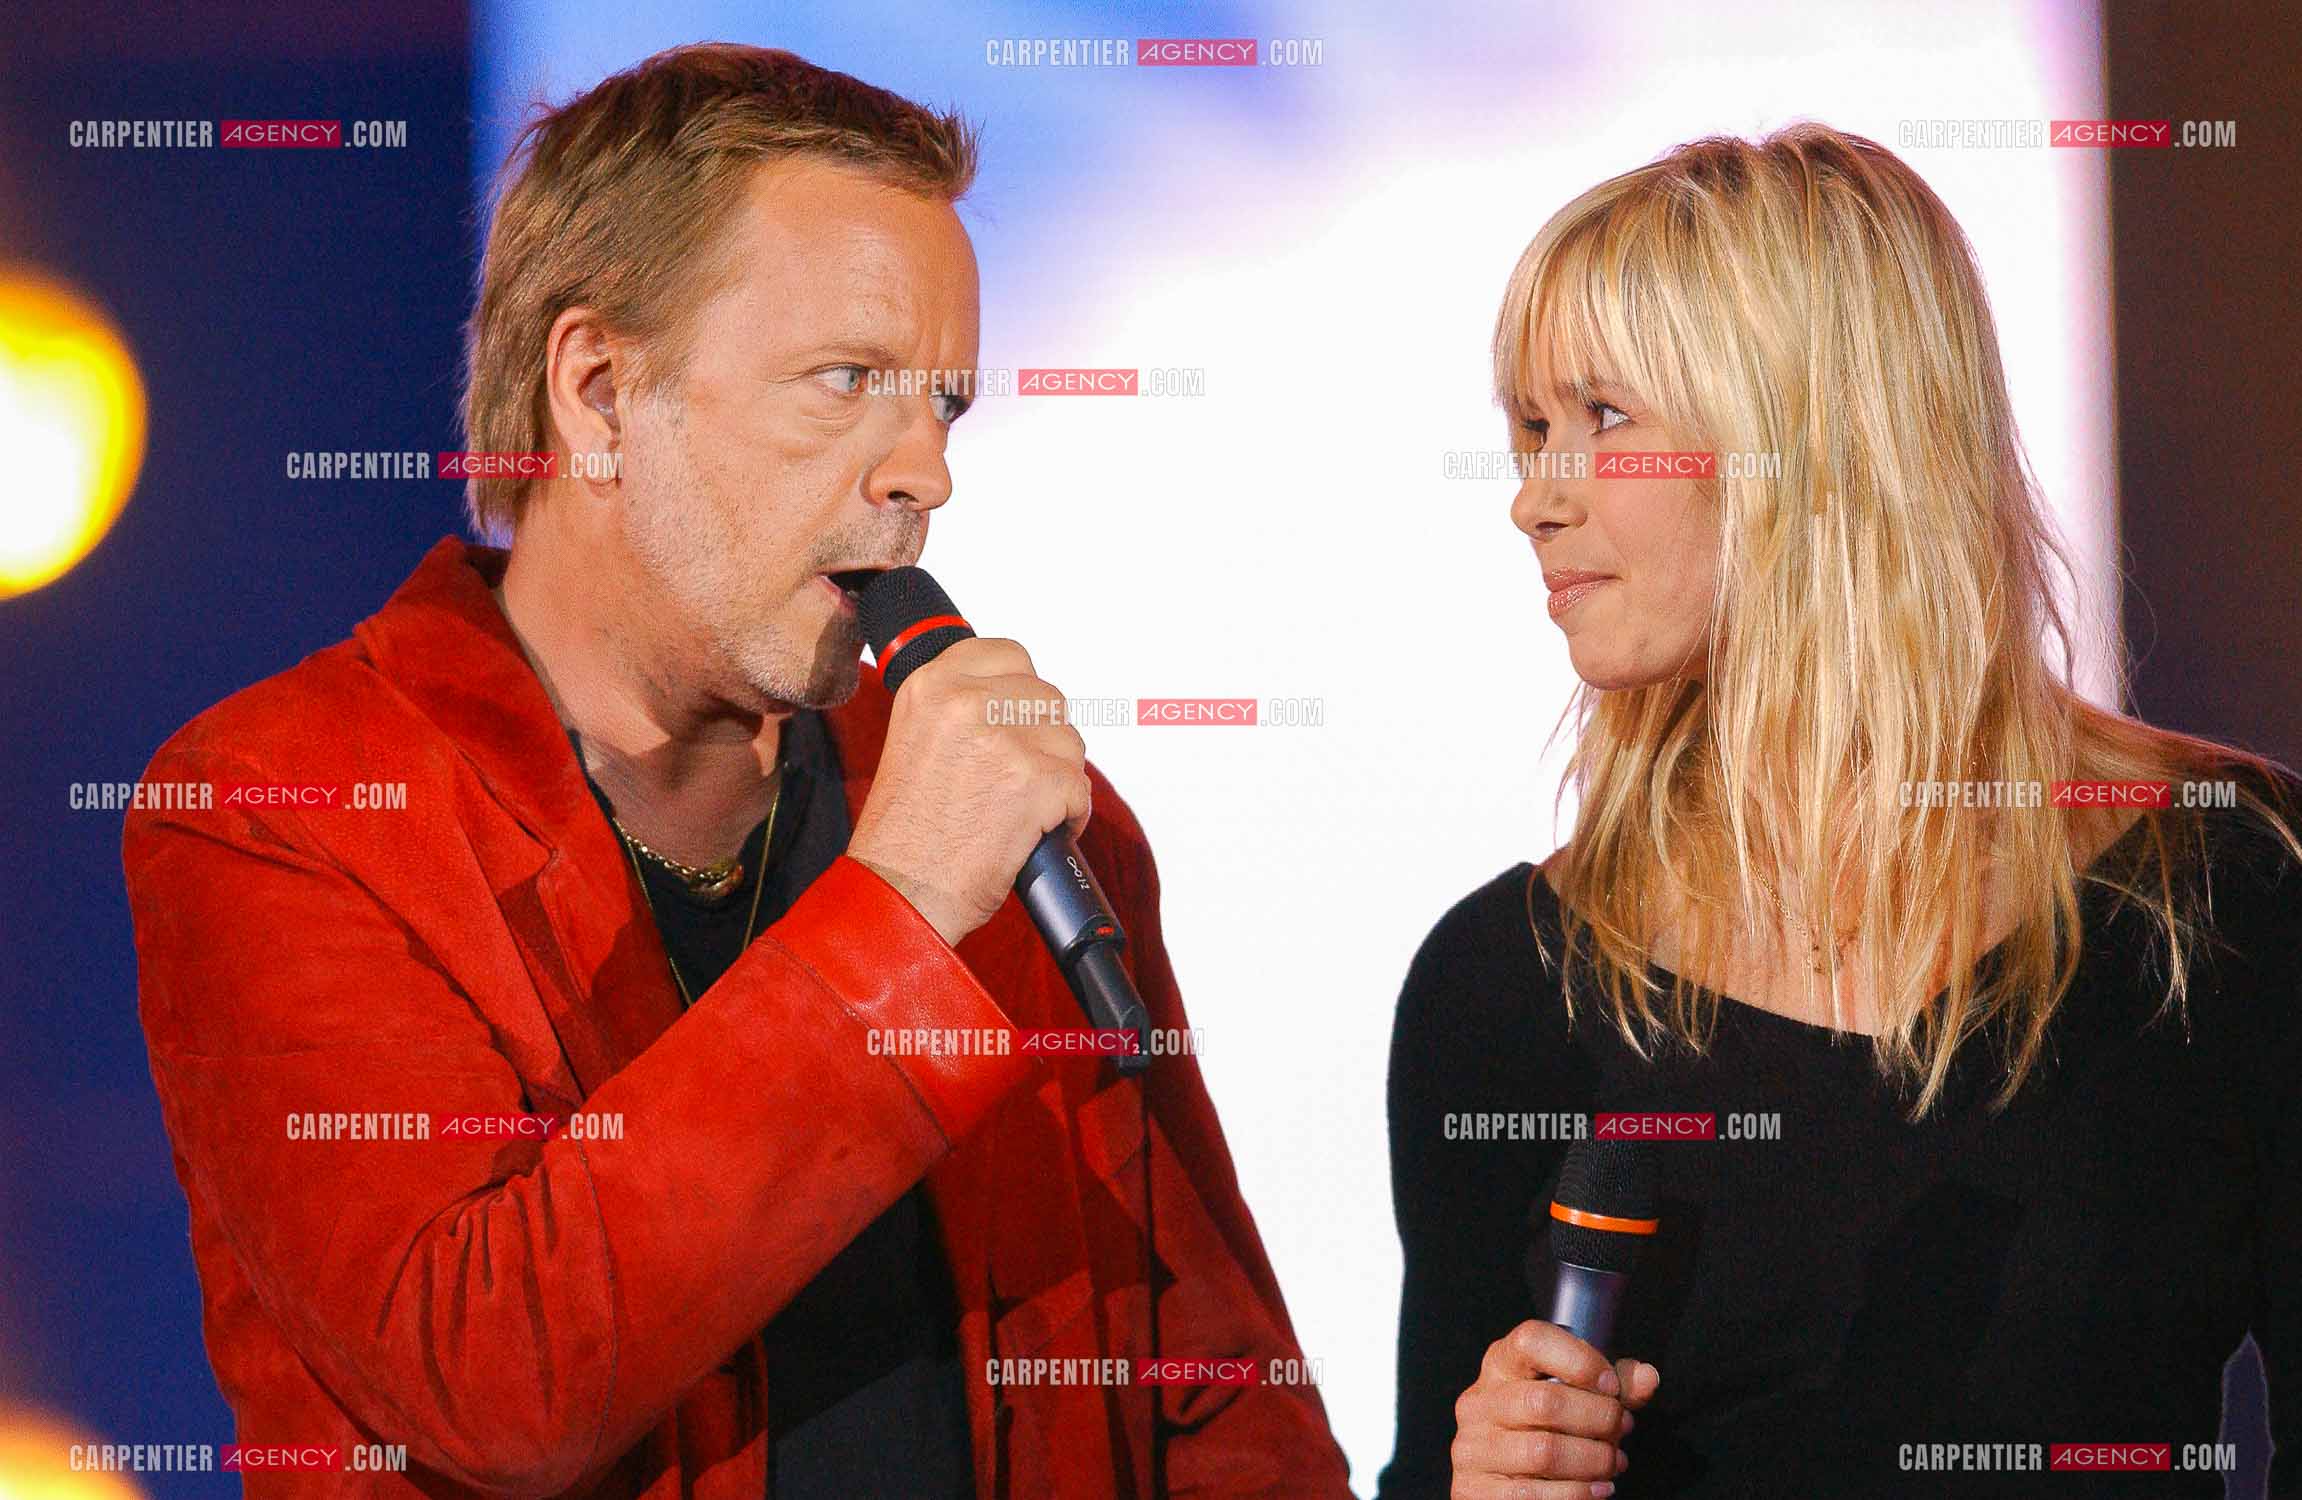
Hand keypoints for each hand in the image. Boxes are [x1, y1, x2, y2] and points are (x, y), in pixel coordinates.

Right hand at [849, 637, 1090, 947]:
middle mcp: (964, 702)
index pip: (1009, 655)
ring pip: (1069, 741)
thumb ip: (959, 708)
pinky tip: (1036, 833)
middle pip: (1046, 698)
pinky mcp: (1035, 781)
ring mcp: (1003, 740)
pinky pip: (1079, 788)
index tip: (1016, 721)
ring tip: (1021, 810)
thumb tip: (1014, 697)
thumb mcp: (915, 740)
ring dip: (1058, 777)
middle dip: (1042, 740)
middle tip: (1015, 780)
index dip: (1022, 692)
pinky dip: (1070, 816)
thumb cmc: (906, 834)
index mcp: (930, 684)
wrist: (899, 892)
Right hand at [1451, 1319, 1659, 1498]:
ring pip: (1544, 1452)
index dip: (1579, 1359)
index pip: (1531, 1340)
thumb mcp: (1577, 1396)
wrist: (1505, 1477)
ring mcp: (1472, 1447)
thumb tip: (1648, 1378)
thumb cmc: (1546, 1426)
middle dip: (1599, 1419)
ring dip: (1593, 1460)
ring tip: (1613, 1462)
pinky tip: (1598, 1489)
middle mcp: (1479, 1401)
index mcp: (1501, 1364)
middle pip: (1545, 1401)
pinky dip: (1576, 1494)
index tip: (1611, 1385)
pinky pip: (1533, 1494)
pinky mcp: (1475, 1490)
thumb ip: (1615, 1385)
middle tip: (1622, 1428)